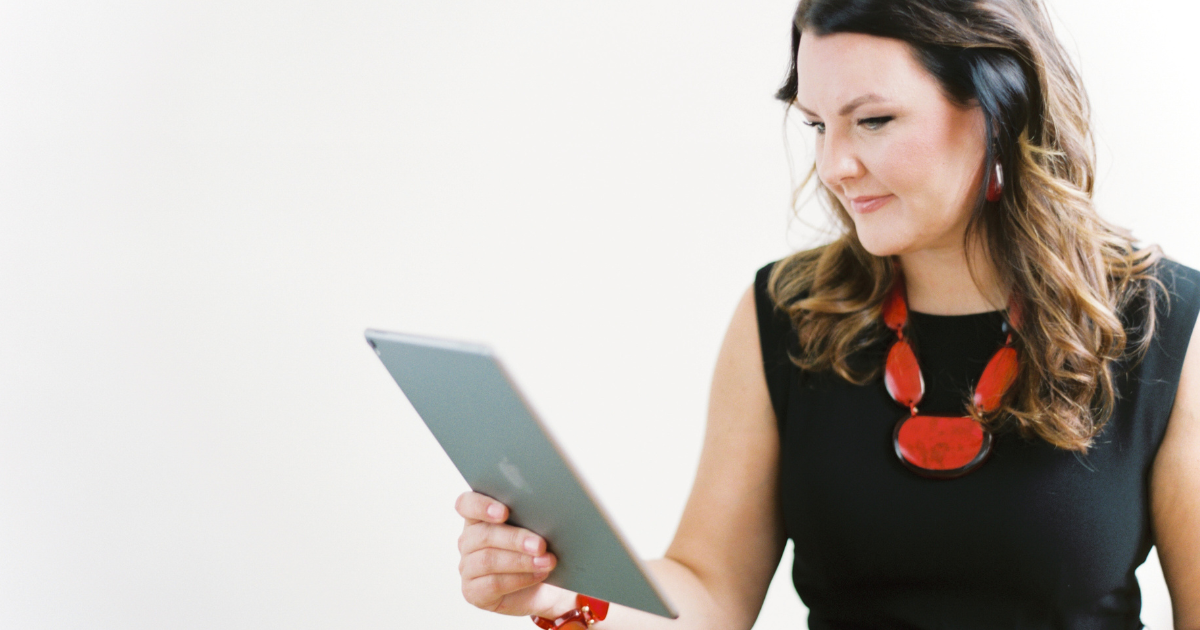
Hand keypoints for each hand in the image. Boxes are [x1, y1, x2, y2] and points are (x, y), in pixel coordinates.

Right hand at [455, 491, 572, 617]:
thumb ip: (532, 517)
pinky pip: (493, 583)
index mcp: (479, 518)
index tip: (504, 512)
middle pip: (483, 535)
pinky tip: (538, 575)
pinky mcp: (473, 592)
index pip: (466, 504)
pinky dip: (519, 579)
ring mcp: (468, 567)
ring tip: (546, 562)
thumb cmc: (539, 553)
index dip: (481, 506)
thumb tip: (543, 507)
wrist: (546, 589)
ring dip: (521, 561)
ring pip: (488, 560)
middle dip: (514, 539)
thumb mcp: (537, 531)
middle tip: (540, 545)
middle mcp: (469, 541)